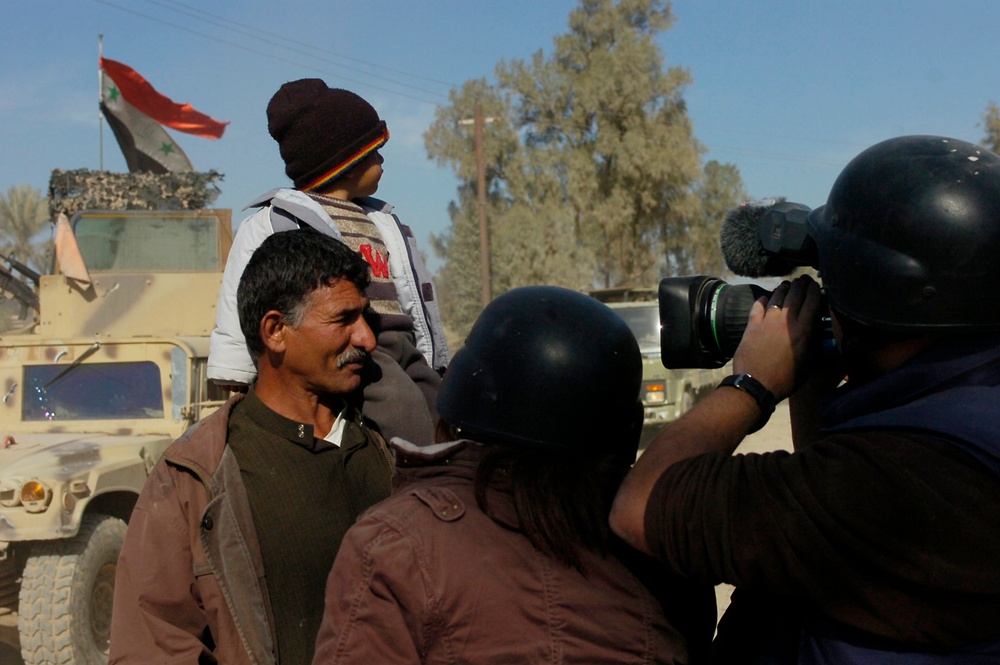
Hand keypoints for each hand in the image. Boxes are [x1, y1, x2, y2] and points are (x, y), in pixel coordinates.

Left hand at [733, 275, 822, 400]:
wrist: (755, 384)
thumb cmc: (785, 380)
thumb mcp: (807, 366)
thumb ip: (812, 348)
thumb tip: (815, 337)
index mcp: (803, 331)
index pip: (812, 302)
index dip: (815, 290)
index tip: (816, 284)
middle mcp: (786, 322)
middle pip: (795, 295)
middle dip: (800, 284)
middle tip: (802, 280)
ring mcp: (767, 322)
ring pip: (777, 298)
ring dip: (783, 289)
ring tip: (786, 284)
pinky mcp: (752, 326)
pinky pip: (757, 307)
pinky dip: (762, 300)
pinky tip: (764, 298)